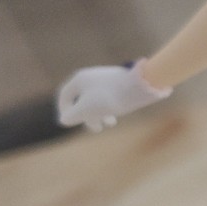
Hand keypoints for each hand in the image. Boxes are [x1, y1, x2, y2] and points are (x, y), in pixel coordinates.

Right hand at [56, 61, 171, 132]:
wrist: (142, 83)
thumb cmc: (111, 97)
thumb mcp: (87, 109)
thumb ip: (72, 116)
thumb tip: (64, 120)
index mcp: (81, 78)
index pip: (65, 95)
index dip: (65, 111)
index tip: (70, 122)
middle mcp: (93, 76)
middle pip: (83, 99)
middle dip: (88, 117)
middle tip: (98, 129)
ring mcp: (108, 78)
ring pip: (98, 100)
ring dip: (102, 114)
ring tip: (112, 123)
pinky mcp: (122, 82)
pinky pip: (111, 96)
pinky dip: (112, 107)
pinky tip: (121, 112)